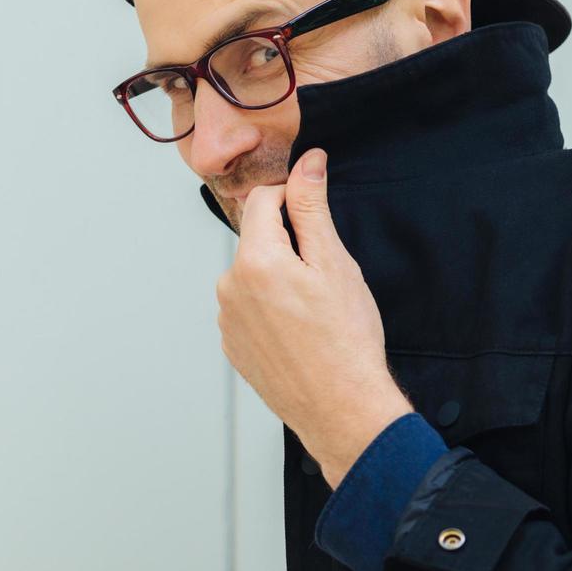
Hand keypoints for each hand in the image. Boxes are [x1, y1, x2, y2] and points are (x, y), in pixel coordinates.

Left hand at [215, 147, 412, 488]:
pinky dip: (271, 310)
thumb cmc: (344, 340)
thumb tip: (308, 163)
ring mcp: (226, 320)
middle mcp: (229, 287)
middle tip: (323, 277)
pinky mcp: (232, 345)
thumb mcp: (335, 263)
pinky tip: (299, 332)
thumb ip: (312, 206)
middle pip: (257, 239)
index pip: (262, 200)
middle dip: (287, 245)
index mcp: (254, 260)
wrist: (341, 407)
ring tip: (313, 311)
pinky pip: (249, 308)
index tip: (314, 216)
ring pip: (253, 275)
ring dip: (278, 279)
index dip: (291, 199)